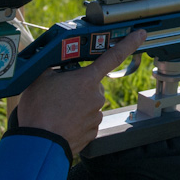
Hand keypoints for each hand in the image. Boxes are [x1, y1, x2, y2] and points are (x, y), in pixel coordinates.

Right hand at [14, 30, 146, 157]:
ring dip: (76, 105)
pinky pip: (86, 120)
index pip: (112, 56)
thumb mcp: (39, 79)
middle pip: (91, 85)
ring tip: (56, 111)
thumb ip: (54, 67)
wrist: (39, 144)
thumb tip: (56, 65)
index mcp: (86, 79)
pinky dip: (76, 120)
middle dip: (78, 86)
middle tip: (58, 95)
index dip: (128, 43)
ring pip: (88, 104)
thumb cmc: (39, 111)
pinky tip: (62, 122)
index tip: (140, 35)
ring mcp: (96, 116)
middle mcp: (96, 97)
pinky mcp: (92, 132)